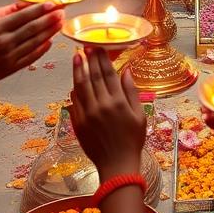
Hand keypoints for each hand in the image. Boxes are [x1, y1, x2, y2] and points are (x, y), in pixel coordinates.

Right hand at [0, 0, 63, 90]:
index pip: (22, 17)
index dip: (38, 10)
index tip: (50, 4)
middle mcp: (5, 42)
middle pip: (32, 28)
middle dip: (49, 19)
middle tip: (62, 11)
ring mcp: (9, 56)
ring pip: (34, 42)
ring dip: (49, 32)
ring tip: (60, 23)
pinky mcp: (11, 68)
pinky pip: (30, 58)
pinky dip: (41, 50)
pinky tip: (50, 43)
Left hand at [70, 48, 146, 178]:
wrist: (117, 166)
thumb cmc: (132, 140)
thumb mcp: (139, 115)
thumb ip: (131, 91)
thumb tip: (126, 70)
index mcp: (118, 103)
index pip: (108, 74)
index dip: (102, 59)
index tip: (98, 47)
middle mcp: (101, 106)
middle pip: (93, 77)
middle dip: (89, 60)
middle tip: (85, 46)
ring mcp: (88, 115)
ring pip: (80, 87)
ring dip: (78, 71)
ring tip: (76, 58)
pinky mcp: (78, 124)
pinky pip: (74, 102)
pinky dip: (74, 90)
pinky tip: (75, 81)